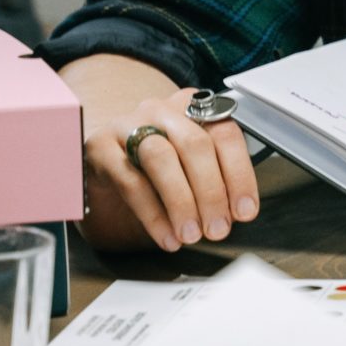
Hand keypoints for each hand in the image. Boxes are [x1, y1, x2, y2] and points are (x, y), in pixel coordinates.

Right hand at [73, 58, 259, 252]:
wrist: (105, 168)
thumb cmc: (155, 168)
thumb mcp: (189, 170)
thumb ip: (214, 184)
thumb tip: (234, 214)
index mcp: (193, 109)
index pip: (225, 134)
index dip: (239, 174)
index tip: (245, 211)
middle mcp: (162, 110)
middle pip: (195, 144)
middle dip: (211, 192)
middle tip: (218, 229)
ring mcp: (128, 124)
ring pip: (161, 157)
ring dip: (181, 201)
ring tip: (191, 234)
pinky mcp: (100, 147)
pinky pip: (130, 181)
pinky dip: (153, 214)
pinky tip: (166, 236)